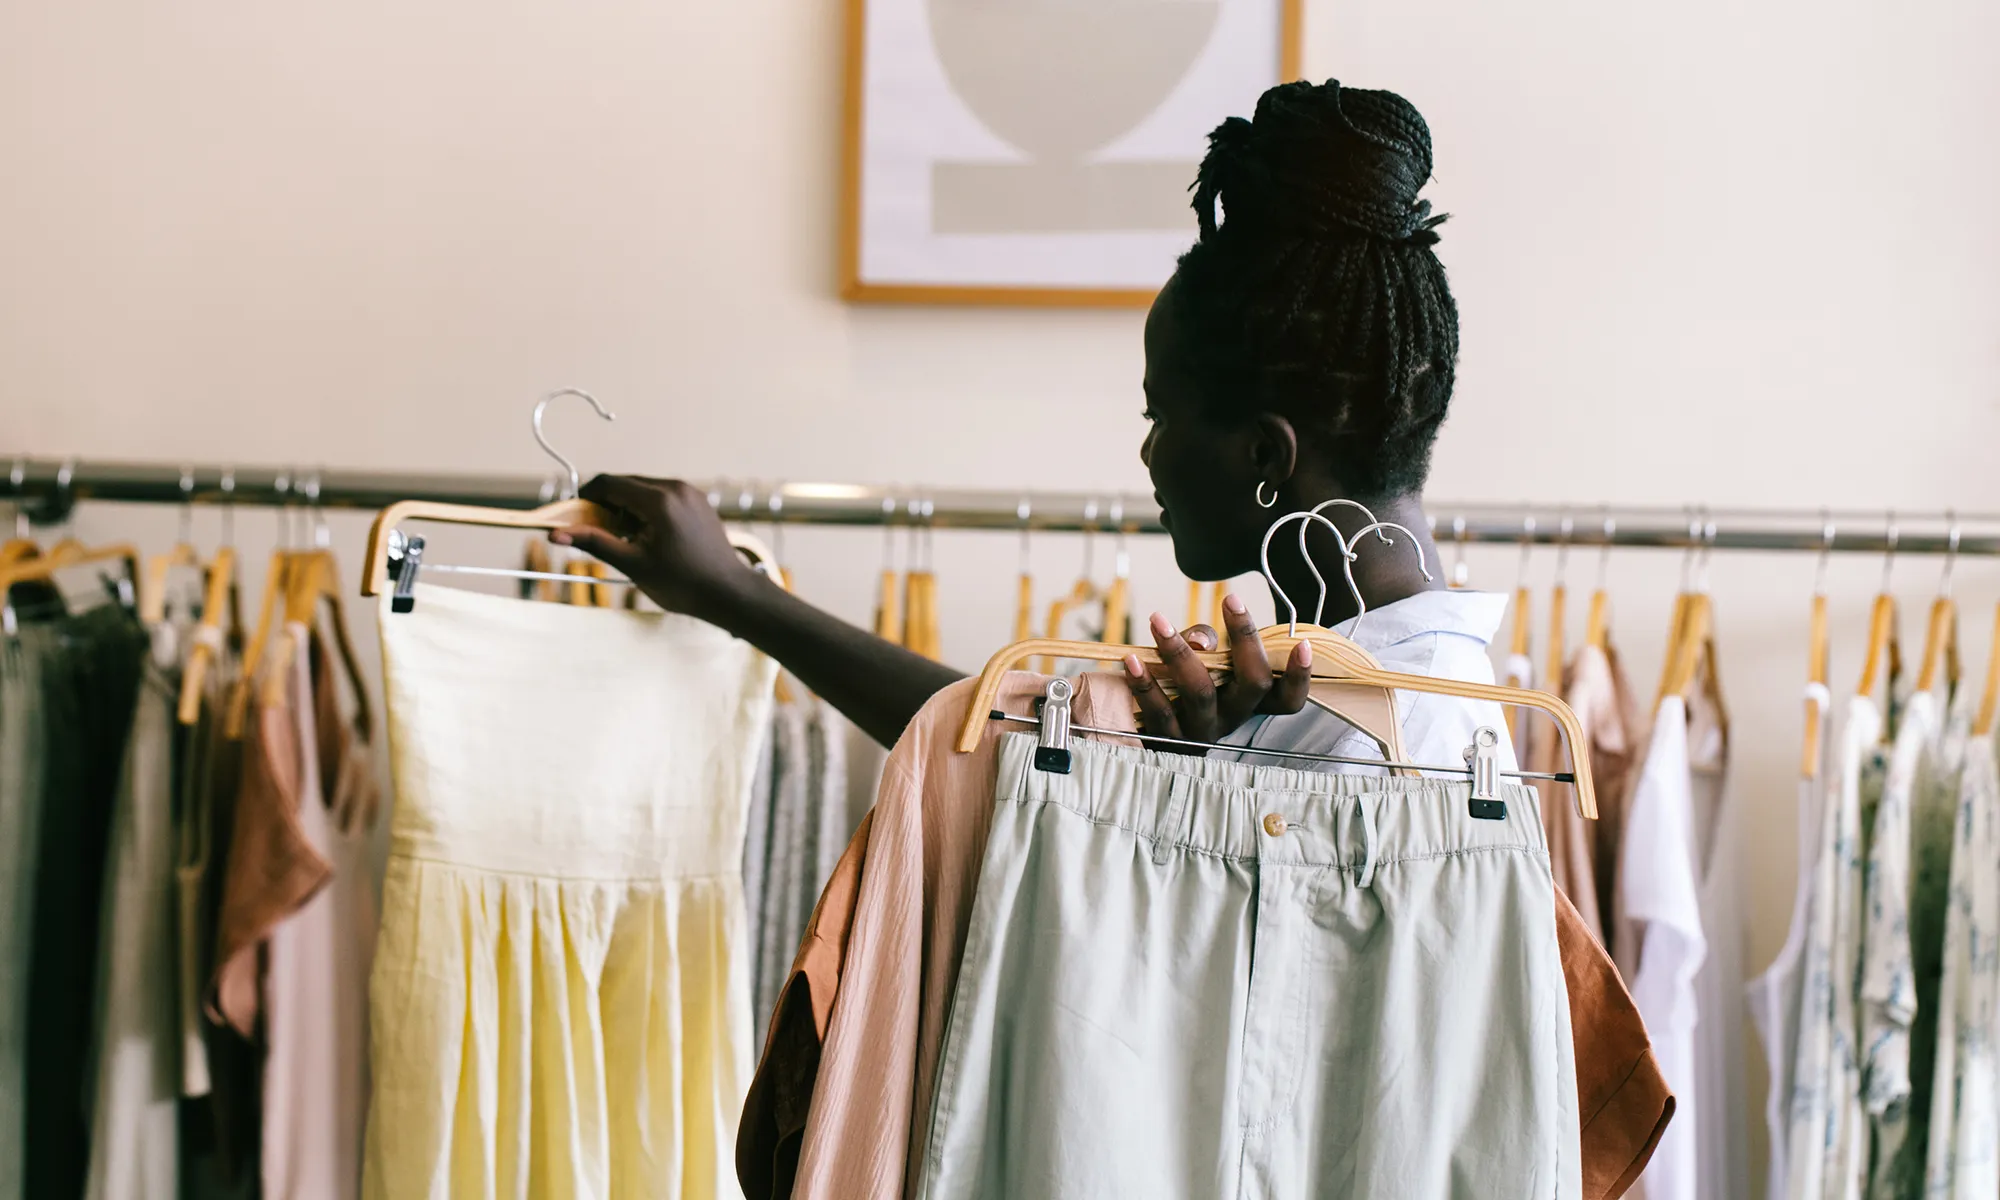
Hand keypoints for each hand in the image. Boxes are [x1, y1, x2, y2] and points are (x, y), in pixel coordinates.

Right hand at [551, 475, 764, 621]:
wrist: (727, 592)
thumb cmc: (682, 584)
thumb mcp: (633, 564)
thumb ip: (594, 543)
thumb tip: (556, 535)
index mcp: (659, 501)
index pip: (609, 483)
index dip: (586, 497)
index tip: (576, 518)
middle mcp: (676, 488)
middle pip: (626, 483)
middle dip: (607, 504)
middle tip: (601, 534)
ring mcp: (690, 492)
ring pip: (643, 488)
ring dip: (627, 507)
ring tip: (629, 540)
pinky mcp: (698, 500)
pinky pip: (662, 495)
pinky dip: (647, 509)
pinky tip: (648, 536)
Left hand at [1123, 593, 1312, 749]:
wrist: (1143, 731)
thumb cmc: (1181, 683)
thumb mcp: (1202, 660)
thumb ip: (1206, 644)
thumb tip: (1202, 644)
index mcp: (1249, 701)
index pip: (1288, 700)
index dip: (1300, 677)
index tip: (1301, 643)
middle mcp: (1233, 718)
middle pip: (1253, 684)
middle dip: (1245, 637)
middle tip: (1231, 599)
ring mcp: (1201, 732)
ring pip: (1200, 693)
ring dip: (1179, 652)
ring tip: (1158, 621)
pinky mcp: (1167, 741)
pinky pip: (1158, 711)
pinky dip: (1143, 682)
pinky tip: (1130, 661)